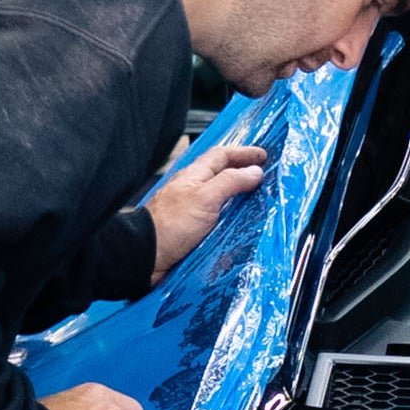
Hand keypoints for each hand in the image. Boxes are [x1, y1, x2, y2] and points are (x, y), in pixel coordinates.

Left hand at [143, 142, 270, 271]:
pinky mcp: (191, 231)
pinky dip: (230, 218)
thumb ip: (230, 182)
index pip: (222, 156)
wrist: (145, 256)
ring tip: (257, 200)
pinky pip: (216, 219)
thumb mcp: (205, 198)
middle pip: (221, 175)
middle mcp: (193, 190)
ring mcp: (191, 211)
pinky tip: (239, 225)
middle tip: (264, 176)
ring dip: (238, 197)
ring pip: (219, 198)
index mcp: (194, 176)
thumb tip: (255, 171)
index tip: (263, 156)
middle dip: (243, 173)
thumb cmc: (171, 225)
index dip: (243, 153)